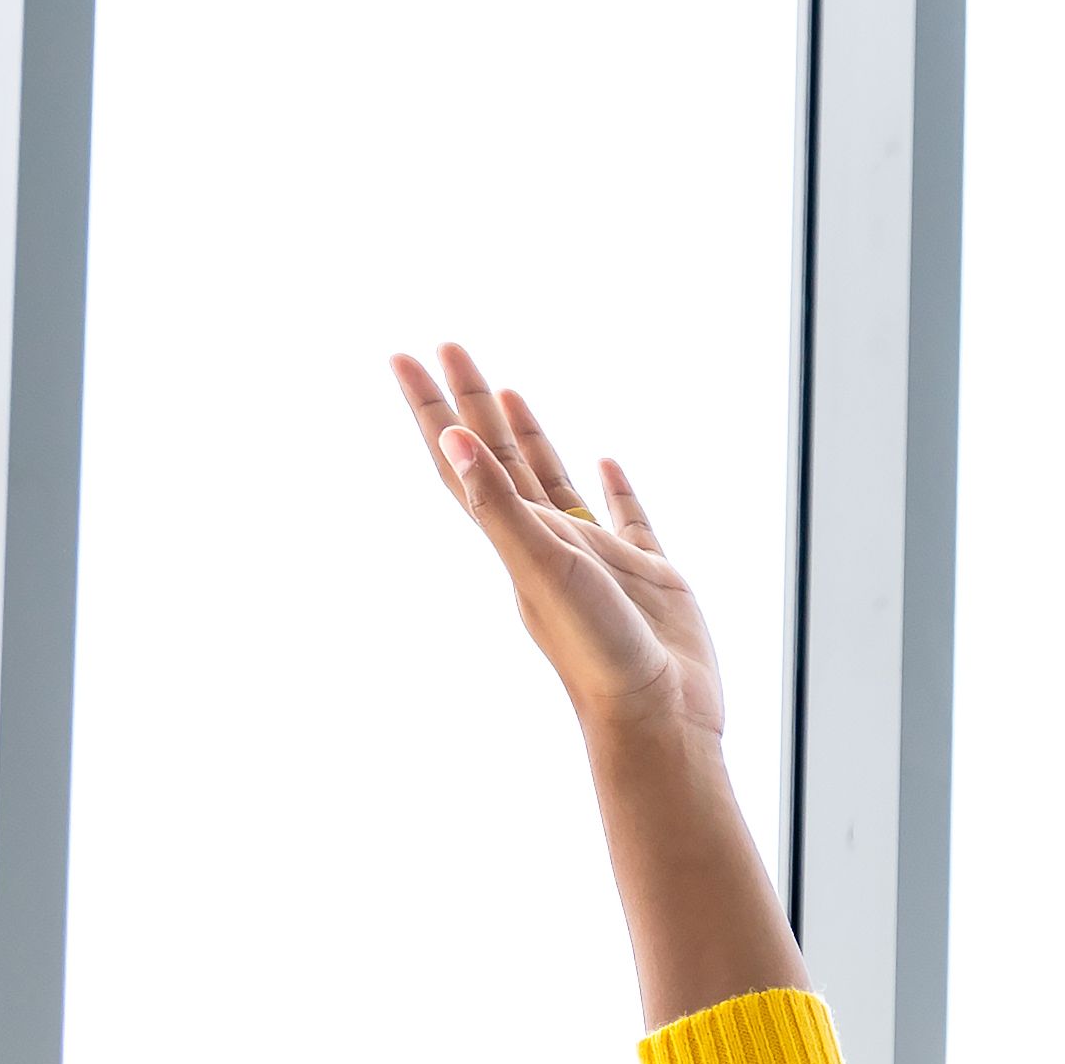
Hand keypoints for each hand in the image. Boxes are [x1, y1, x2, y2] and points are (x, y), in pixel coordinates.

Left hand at [396, 340, 728, 744]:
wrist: (659, 717)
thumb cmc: (597, 650)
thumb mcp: (541, 567)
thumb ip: (498, 505)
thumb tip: (451, 439)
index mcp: (514, 538)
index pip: (461, 459)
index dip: (431, 409)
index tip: (405, 358)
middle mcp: (547, 542)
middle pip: (499, 458)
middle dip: (471, 403)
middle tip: (448, 346)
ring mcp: (597, 559)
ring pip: (553, 482)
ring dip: (528, 437)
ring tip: (507, 392)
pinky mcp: (648, 576)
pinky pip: (626, 518)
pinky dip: (613, 488)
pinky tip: (608, 462)